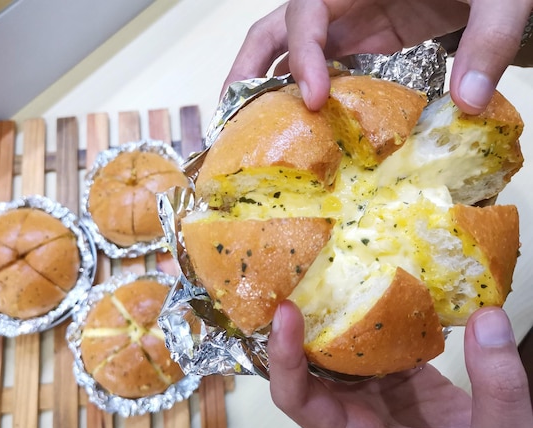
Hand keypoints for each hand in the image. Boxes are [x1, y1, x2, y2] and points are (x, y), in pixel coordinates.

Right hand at [224, 0, 532, 113]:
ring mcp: (351, 21)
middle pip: (276, 27)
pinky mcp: (363, 41)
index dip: (303, 53)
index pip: (308, 10)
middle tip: (229, 112)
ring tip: (245, 127)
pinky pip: (319, 66)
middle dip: (248, 67)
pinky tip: (297, 125)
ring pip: (288, 49)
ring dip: (264, 85)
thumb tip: (467, 101)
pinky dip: (300, 93)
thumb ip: (487, 40)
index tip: (316, 98)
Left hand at [268, 301, 532, 427]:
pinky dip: (365, 311)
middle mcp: (352, 412)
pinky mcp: (392, 372)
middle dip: (293, 324)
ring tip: (320, 268)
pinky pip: (366, 338)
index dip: (284, 357)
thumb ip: (497, 389)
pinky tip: (367, 280)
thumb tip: (484, 318)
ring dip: (323, 311)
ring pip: (331, 347)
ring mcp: (370, 390)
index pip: (298, 400)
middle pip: (303, 366)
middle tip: (294, 275)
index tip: (288, 311)